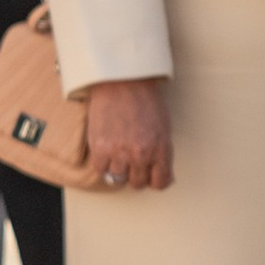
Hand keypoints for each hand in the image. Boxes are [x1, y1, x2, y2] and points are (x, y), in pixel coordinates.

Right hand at [86, 77, 173, 191]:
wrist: (122, 81)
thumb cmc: (145, 101)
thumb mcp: (163, 127)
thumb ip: (163, 153)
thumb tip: (165, 177)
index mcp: (161, 149)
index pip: (160, 182)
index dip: (155, 180)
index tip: (150, 175)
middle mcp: (141, 154)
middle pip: (138, 183)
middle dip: (136, 174)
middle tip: (132, 160)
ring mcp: (119, 153)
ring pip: (118, 179)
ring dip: (119, 170)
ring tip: (118, 154)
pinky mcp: (99, 148)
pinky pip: (101, 170)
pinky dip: (103, 165)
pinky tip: (107, 152)